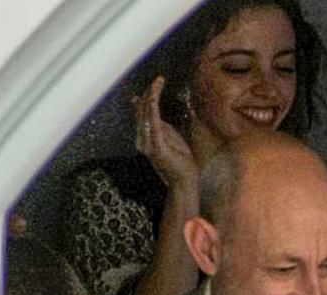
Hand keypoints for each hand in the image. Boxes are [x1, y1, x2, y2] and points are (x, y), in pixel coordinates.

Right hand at [132, 76, 198, 190]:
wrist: (184, 181)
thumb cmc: (179, 160)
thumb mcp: (170, 137)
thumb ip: (160, 123)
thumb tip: (150, 108)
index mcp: (145, 137)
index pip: (142, 113)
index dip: (146, 97)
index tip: (154, 84)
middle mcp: (142, 139)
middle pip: (143, 111)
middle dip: (150, 93)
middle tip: (158, 80)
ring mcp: (147, 144)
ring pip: (146, 114)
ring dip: (152, 96)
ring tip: (157, 83)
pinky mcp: (156, 147)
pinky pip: (153, 123)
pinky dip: (153, 109)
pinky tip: (154, 98)